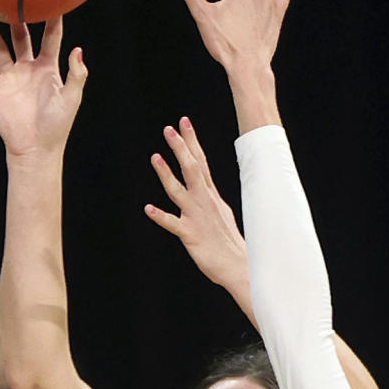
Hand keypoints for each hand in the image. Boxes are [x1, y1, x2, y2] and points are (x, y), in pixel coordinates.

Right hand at [0, 16, 87, 158]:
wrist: (36, 149)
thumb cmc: (57, 125)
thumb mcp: (71, 98)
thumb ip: (75, 74)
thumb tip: (77, 49)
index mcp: (47, 68)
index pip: (50, 38)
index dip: (52, 20)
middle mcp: (27, 69)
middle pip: (20, 37)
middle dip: (16, 18)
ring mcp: (9, 78)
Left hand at [144, 118, 252, 310]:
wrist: (240, 266)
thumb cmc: (228, 242)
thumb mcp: (220, 213)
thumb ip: (209, 198)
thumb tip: (203, 185)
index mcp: (210, 195)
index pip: (200, 162)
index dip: (191, 142)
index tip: (183, 122)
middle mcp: (203, 201)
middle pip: (191, 169)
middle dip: (180, 148)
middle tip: (169, 128)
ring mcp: (196, 217)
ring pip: (178, 191)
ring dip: (166, 174)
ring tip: (155, 157)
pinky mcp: (190, 235)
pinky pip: (173, 224)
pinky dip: (160, 216)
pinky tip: (148, 209)